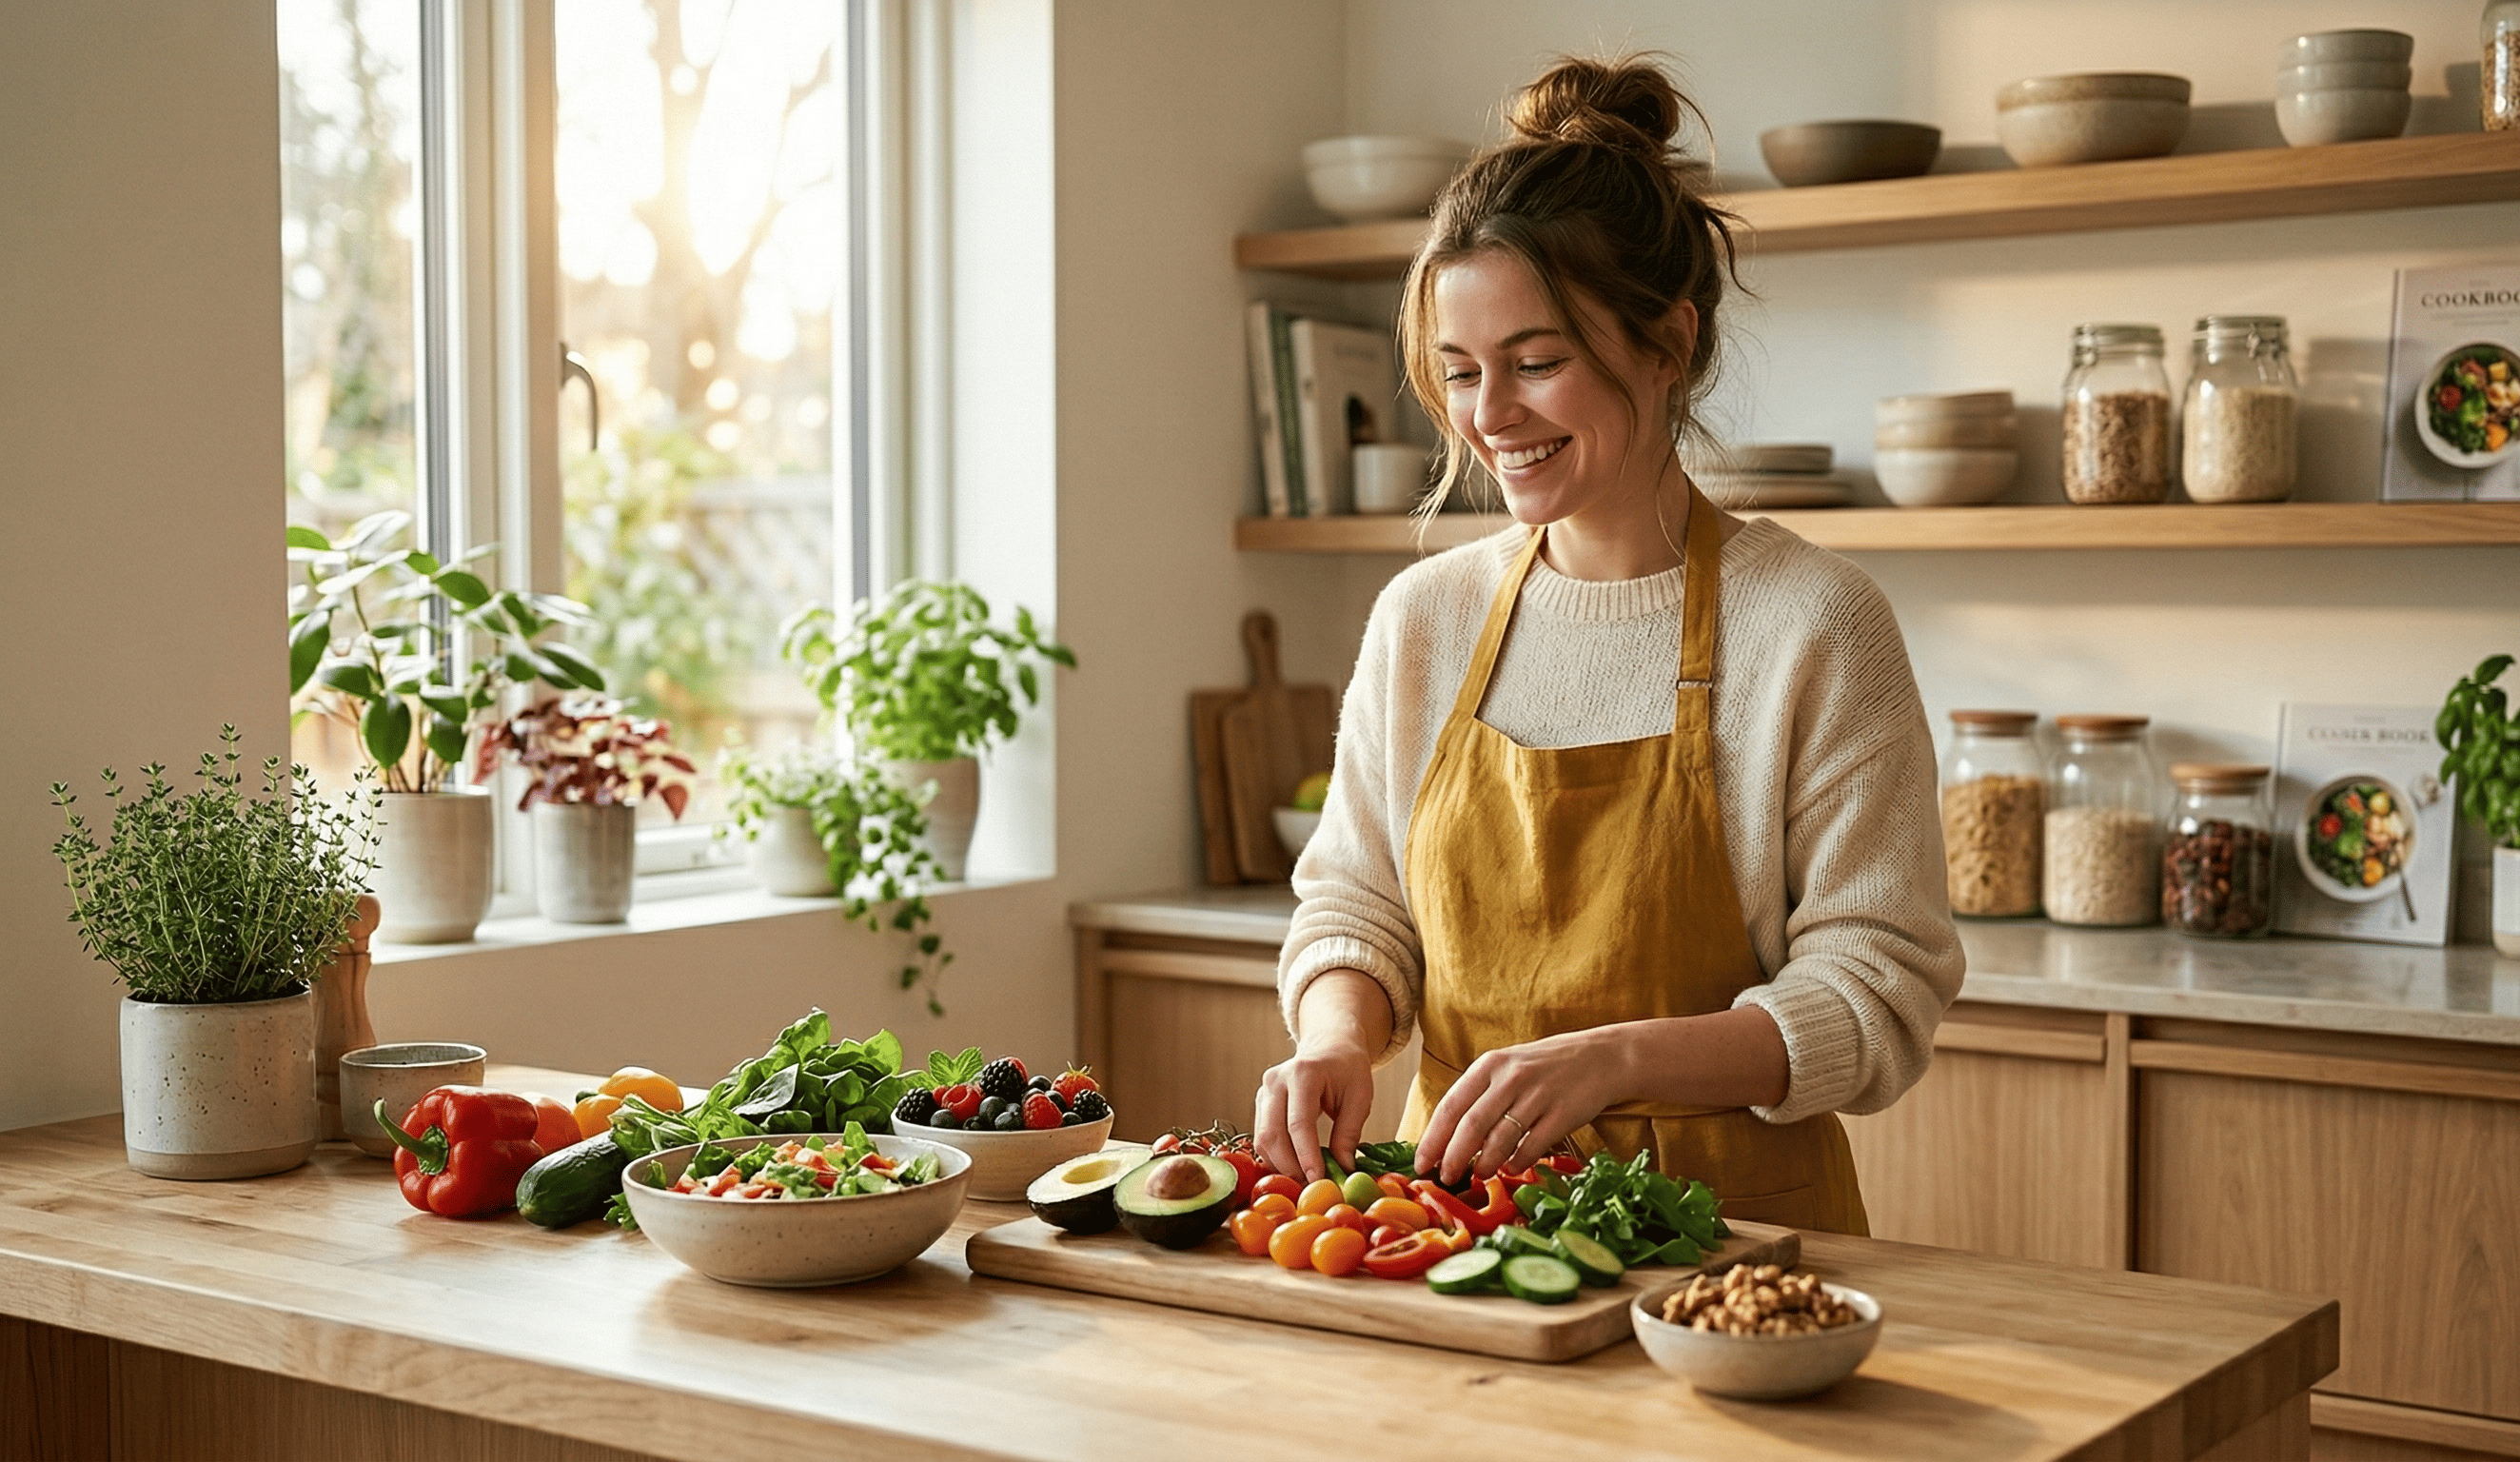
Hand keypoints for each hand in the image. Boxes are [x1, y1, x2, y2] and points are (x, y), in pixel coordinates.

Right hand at [1254, 1037, 1375, 1184]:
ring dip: (1281, 1165)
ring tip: (1305, 1181)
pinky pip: (1262, 1137)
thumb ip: (1350, 1132)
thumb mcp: (1360, 1096)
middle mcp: (1276, 1080)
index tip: (1318, 1181)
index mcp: (1303, 1073)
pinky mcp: (1260, 1103)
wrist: (1329, 1046)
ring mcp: (1264, 1091)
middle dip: (1290, 1167)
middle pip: (1272, 1134)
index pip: (1299, 1123)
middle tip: (1311, 1188)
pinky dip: (1276, 1157)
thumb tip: (1343, 1170)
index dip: (1306, 1156)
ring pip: (1262, 1139)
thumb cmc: (1348, 1069)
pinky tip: (1295, 1168)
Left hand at [1414, 1029, 1624, 1186]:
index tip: (1421, 1163)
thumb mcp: (1507, 1068)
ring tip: (1478, 1174)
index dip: (1433, 1138)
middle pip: (1471, 1125)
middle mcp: (1511, 1078)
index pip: (1451, 1105)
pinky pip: (1532, 1146)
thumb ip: (1481, 1096)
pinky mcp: (1563, 1113)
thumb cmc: (1544, 1067)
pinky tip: (1512, 1169)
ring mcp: (1538, 1095)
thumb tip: (1448, 1139)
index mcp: (1490, 1065)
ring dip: (1485, 1164)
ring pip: (1501, 1139)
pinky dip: (1517, 1162)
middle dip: (1453, 1157)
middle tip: (1445, 1177)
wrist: (1600, 1056)